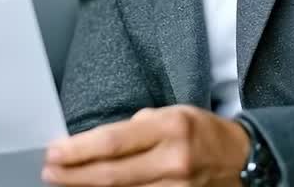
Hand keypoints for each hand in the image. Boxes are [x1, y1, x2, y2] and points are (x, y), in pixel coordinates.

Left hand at [42, 105, 249, 186]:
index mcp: (170, 127)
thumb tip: (95, 142)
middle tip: (49, 172)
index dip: (78, 149)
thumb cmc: (202, 132)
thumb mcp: (171, 113)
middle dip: (74, 174)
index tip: (53, 151)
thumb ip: (135, 127)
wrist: (245, 159)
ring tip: (64, 183)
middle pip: (112, 174)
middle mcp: (174, 160)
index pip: (113, 141)